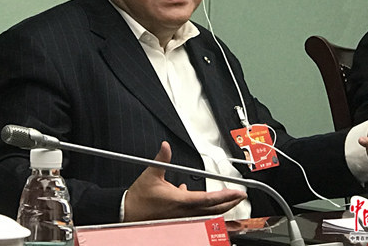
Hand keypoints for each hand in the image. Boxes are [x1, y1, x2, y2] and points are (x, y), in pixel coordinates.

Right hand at [123, 141, 246, 221]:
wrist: (128, 213)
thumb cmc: (139, 198)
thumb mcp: (151, 174)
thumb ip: (161, 159)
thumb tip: (166, 146)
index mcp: (180, 200)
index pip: (209, 199)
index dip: (225, 196)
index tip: (238, 193)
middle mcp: (184, 212)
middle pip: (213, 210)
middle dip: (228, 203)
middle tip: (240, 197)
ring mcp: (182, 218)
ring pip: (207, 214)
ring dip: (219, 207)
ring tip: (227, 200)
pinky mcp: (178, 219)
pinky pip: (197, 216)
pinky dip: (204, 209)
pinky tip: (199, 200)